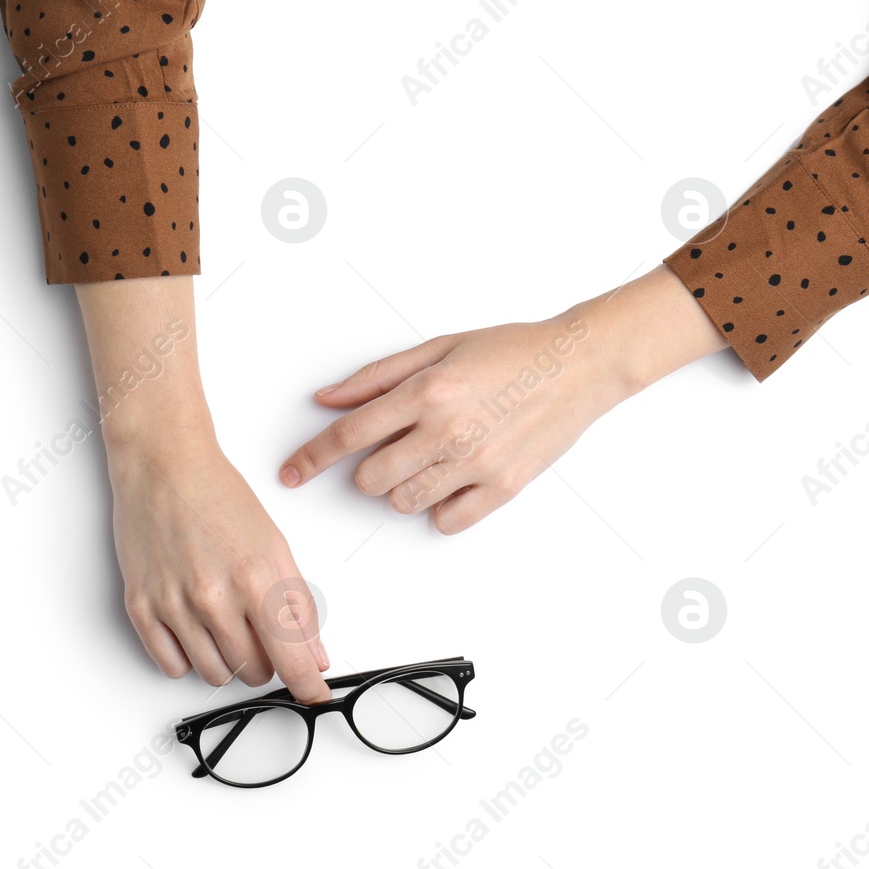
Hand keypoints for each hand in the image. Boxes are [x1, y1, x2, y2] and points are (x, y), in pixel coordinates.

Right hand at [109, 432, 331, 701]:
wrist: (164, 466)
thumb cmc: (220, 498)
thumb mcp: (275, 546)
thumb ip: (297, 606)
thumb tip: (314, 655)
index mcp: (256, 579)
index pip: (290, 659)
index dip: (308, 686)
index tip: (315, 695)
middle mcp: (214, 597)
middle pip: (253, 670)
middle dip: (267, 660)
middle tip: (261, 630)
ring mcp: (173, 604)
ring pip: (214, 674)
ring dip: (229, 661)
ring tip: (227, 624)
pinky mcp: (141, 607)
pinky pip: (171, 666)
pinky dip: (189, 659)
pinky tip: (196, 630)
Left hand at [279, 266, 727, 532]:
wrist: (578, 365)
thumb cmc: (512, 350)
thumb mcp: (438, 348)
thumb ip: (377, 377)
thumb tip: (327, 398)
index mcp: (427, 391)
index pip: (348, 436)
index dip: (311, 457)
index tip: (291, 473)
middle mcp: (448, 430)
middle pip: (370, 480)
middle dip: (367, 470)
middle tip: (392, 450)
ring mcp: (477, 463)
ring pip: (405, 502)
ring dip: (403, 487)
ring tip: (431, 458)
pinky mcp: (503, 487)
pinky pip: (447, 521)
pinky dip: (440, 507)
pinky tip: (452, 480)